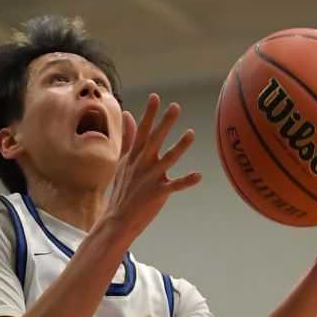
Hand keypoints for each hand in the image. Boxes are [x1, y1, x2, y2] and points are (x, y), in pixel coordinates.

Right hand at [104, 94, 201, 242]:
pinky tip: (199, 176)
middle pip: (154, 140)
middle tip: (175, 107)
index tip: (156, 97)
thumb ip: (128, 138)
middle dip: (164, 123)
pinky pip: (174, 186)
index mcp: (134, 156)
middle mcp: (142, 165)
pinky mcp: (157, 194)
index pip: (142, 131)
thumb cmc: (123, 189)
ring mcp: (149, 179)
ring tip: (191, 134)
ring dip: (179, 147)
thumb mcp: (123, 161)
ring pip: (167, 160)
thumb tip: (128, 114)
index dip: (149, 114)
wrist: (117, 219)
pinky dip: (186, 181)